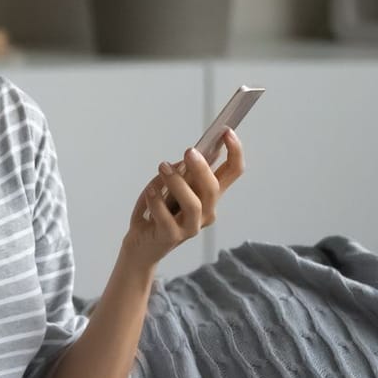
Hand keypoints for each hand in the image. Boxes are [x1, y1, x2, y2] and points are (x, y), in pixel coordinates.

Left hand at [121, 128, 243, 266]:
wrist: (142, 246)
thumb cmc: (157, 212)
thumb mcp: (170, 186)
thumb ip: (181, 173)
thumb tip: (186, 159)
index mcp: (209, 196)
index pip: (233, 172)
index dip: (235, 152)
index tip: (227, 131)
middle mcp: (206, 212)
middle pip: (214, 188)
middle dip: (202, 168)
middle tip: (189, 151)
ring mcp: (191, 227)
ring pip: (194, 204)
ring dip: (178, 183)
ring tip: (162, 167)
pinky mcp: (172, 237)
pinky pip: (166, 217)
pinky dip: (157, 201)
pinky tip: (150, 191)